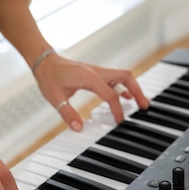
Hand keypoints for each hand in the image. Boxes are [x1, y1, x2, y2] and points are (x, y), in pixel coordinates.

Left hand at [32, 53, 148, 129]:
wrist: (44, 61)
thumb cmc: (49, 76)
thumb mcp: (55, 97)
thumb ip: (67, 113)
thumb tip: (78, 128)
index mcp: (90, 78)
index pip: (111, 95)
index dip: (117, 111)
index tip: (119, 123)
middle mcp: (97, 72)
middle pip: (126, 78)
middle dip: (138, 91)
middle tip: (144, 107)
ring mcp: (97, 71)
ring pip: (123, 76)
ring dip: (133, 87)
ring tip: (140, 103)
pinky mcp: (95, 73)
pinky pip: (115, 78)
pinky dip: (124, 86)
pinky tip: (126, 95)